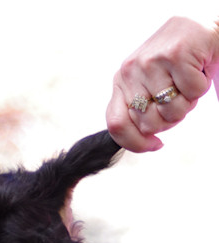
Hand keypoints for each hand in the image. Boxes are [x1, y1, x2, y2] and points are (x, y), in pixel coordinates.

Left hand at [106, 17, 218, 151]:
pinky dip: (201, 86)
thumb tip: (146, 141)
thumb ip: (140, 108)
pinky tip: (197, 68)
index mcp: (120, 82)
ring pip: (173, 112)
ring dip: (187, 103)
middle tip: (178, 97)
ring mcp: (151, 63)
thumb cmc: (174, 60)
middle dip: (170, 119)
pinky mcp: (175, 55)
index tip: (156, 144)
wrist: (199, 22)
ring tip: (186, 82)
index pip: (116, 124)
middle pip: (149, 124)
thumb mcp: (148, 83)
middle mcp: (129, 72)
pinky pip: (193, 92)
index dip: (135, 143)